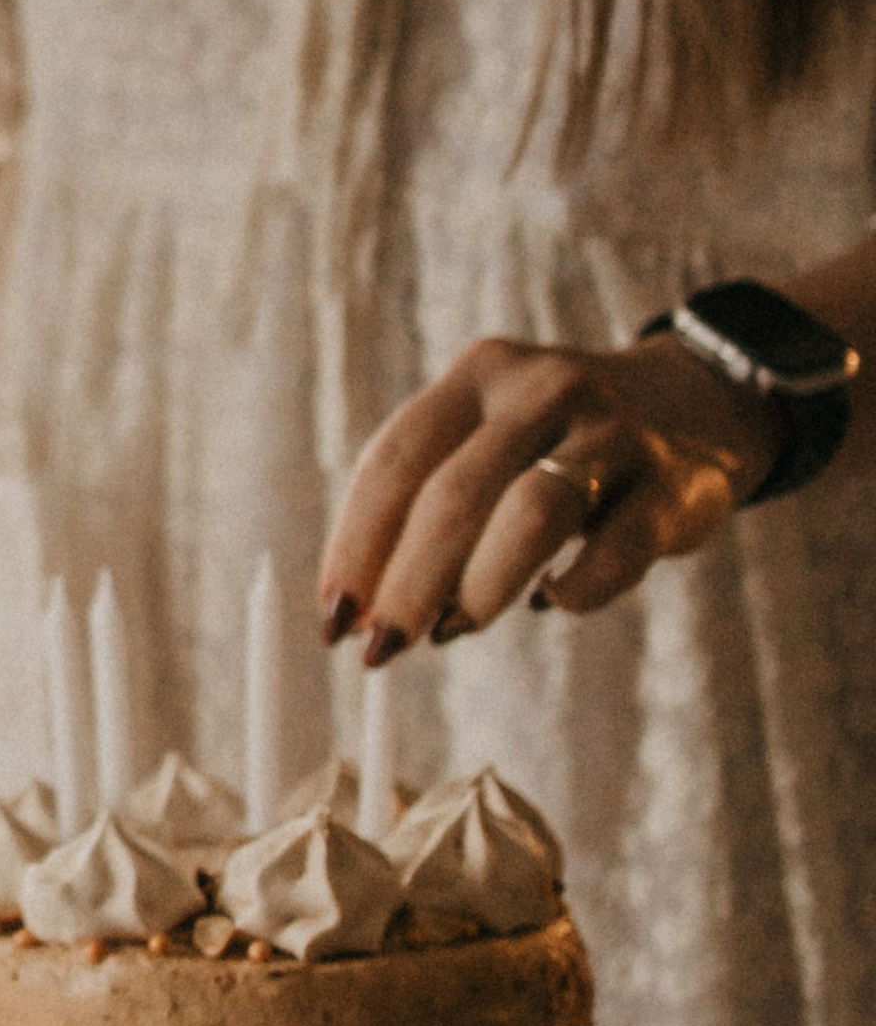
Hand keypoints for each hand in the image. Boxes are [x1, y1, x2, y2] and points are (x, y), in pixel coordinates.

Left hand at [317, 329, 780, 662]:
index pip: (394, 460)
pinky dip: (575, 590)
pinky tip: (552, 600)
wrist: (693, 406)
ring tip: (452, 630)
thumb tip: (364, 611)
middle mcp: (541, 392)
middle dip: (405, 584)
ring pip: (531, 515)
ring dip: (478, 589)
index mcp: (478, 377)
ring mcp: (612, 434)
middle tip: (380, 648)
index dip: (355, 544)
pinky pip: (617, 553)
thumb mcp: (488, 437)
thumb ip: (427, 502)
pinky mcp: (675, 487)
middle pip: (452, 495)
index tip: (332, 616)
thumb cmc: (553, 445)